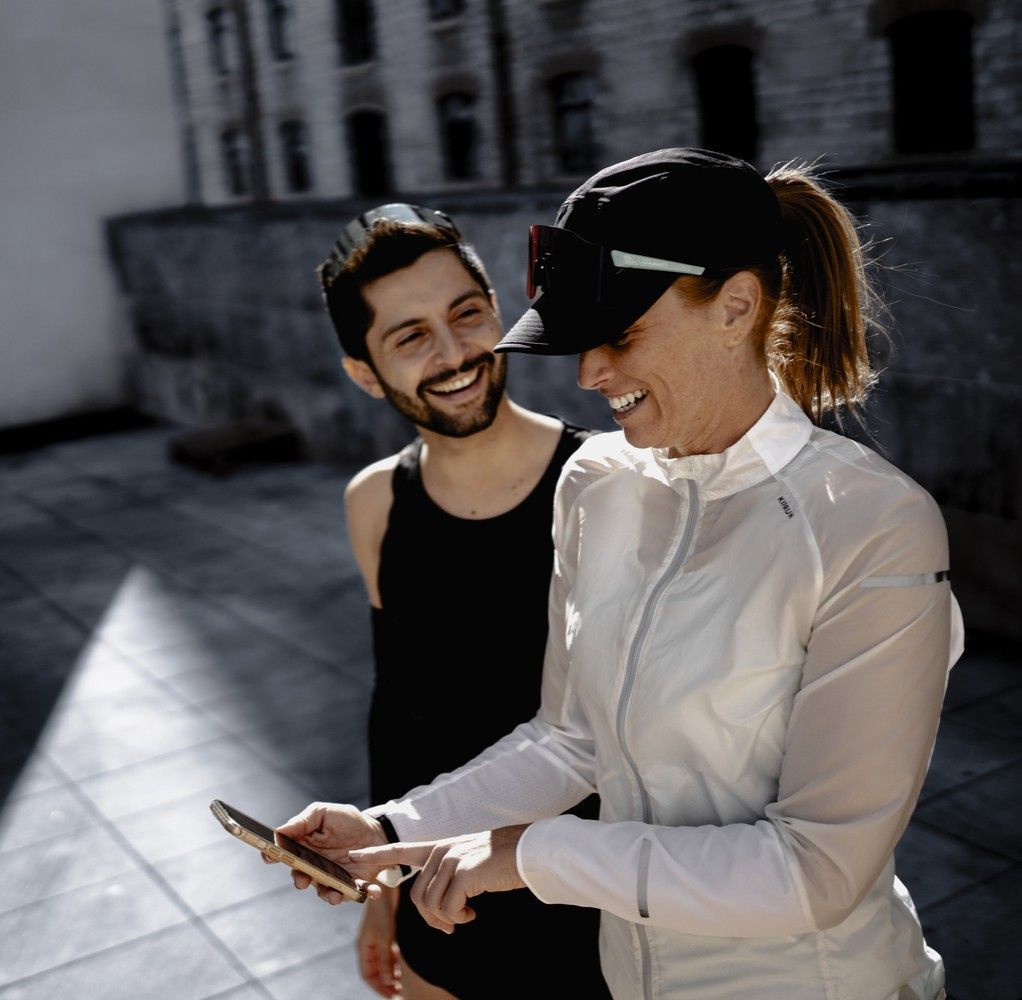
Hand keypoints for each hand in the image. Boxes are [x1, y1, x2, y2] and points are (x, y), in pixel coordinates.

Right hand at [260, 801, 388, 903]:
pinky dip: (364, 894)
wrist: (374, 831)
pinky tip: (374, 891)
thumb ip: (302, 822)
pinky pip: (356, 893)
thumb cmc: (346, 821)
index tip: (270, 856)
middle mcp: (314, 867)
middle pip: (301, 877)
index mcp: (303, 848)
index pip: (283, 855)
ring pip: (325, 892)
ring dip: (330, 895)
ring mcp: (331, 879)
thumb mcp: (323, 814)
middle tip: (303, 879)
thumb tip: (278, 831)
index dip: (273, 855)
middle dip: (300, 880)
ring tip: (336, 895)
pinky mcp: (352, 886)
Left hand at [349, 825, 527, 933]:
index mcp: (440, 846)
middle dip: (432, 919)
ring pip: (430, 905)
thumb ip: (449, 874)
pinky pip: (448, 909)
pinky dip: (458, 918)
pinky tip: (472, 913)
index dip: (376, 854)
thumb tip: (436, 905)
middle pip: (418, 896)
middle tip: (452, 925)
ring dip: (446, 920)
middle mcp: (442, 851)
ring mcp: (452, 860)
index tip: (353, 854)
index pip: (401, 849)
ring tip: (465, 917)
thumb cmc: (502, 861)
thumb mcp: (469, 863)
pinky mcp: (464, 873)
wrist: (528, 852)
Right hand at [357, 884, 400, 997]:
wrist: (385, 887)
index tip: (391, 995)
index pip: (368, 975)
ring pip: (382, 963)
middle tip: (398, 991)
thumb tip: (387, 982)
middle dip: (385, 983)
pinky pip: (387, 953)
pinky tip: (401, 964)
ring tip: (401, 981)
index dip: (378, 987)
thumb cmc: (382, 911)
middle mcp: (368, 945)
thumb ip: (385, 960)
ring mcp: (376, 939)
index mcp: (364, 948)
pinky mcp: (384, 933)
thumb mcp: (385, 936)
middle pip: (375, 971)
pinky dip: (393, 961)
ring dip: (390, 973)